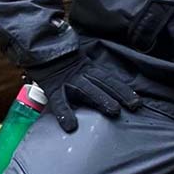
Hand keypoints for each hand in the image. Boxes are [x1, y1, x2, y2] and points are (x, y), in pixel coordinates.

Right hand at [26, 53, 141, 132]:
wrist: (36, 47)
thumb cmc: (57, 59)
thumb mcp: (76, 64)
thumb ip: (87, 74)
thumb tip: (104, 90)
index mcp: (87, 68)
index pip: (109, 79)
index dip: (123, 90)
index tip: (137, 102)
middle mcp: (81, 73)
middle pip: (103, 83)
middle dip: (119, 94)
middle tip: (133, 106)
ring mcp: (67, 80)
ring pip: (87, 89)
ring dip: (101, 99)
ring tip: (114, 111)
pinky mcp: (52, 87)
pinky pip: (59, 101)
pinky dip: (65, 113)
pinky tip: (71, 126)